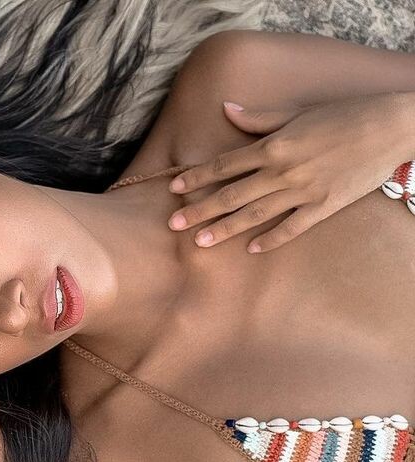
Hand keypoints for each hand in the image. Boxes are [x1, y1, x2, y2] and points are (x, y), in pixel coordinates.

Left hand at [167, 92, 414, 252]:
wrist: (392, 126)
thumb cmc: (344, 114)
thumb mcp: (298, 112)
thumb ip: (259, 118)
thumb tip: (226, 109)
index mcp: (273, 146)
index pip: (224, 164)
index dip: (197, 177)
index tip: (174, 190)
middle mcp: (282, 171)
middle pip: (231, 194)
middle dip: (199, 210)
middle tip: (173, 225)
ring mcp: (303, 191)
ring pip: (254, 215)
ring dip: (224, 229)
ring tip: (199, 242)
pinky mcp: (325, 206)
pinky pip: (292, 227)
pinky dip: (272, 239)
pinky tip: (251, 249)